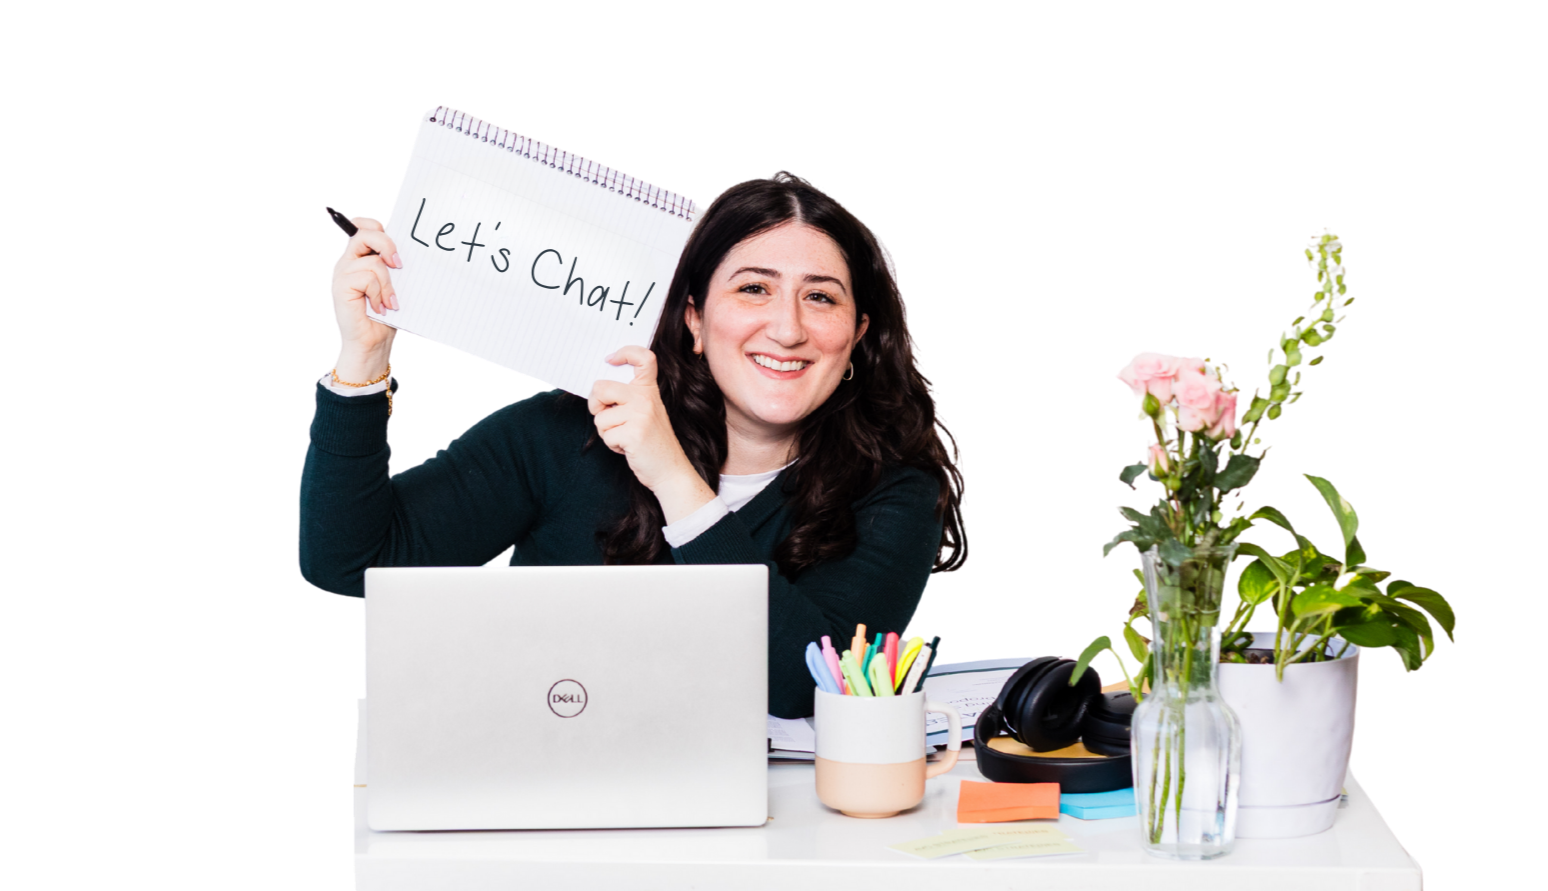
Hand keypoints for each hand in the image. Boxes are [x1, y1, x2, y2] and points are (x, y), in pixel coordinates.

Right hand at [329, 216, 400, 354]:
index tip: (394, 240)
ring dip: (388, 284)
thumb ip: (394, 266)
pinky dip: (379, 294)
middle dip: (386, 245)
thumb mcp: (395, 285)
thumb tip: (412, 251)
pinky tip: (380, 308)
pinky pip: (367, 278)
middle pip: (365, 234)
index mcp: (360, 257)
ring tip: (390, 302)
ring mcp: (342, 273)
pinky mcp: (340, 286)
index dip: (377, 226)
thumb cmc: (386, 315)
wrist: (372, 343)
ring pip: (373, 262)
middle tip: (399, 265)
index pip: (363, 227)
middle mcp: (348, 261)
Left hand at [589, 347, 714, 522]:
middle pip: (601, 387)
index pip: (644, 358)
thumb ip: (628, 398)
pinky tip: (628, 448)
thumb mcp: (647, 412)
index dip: (626, 352)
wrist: (670, 471)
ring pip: (600, 417)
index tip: (611, 359)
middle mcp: (646, 398)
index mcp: (649, 390)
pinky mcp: (634, 433)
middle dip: (596, 405)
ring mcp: (641, 415)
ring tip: (626, 437)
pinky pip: (606, 435)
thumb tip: (598, 390)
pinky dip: (612, 445)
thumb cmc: (652, 442)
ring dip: (607, 432)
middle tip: (608, 416)